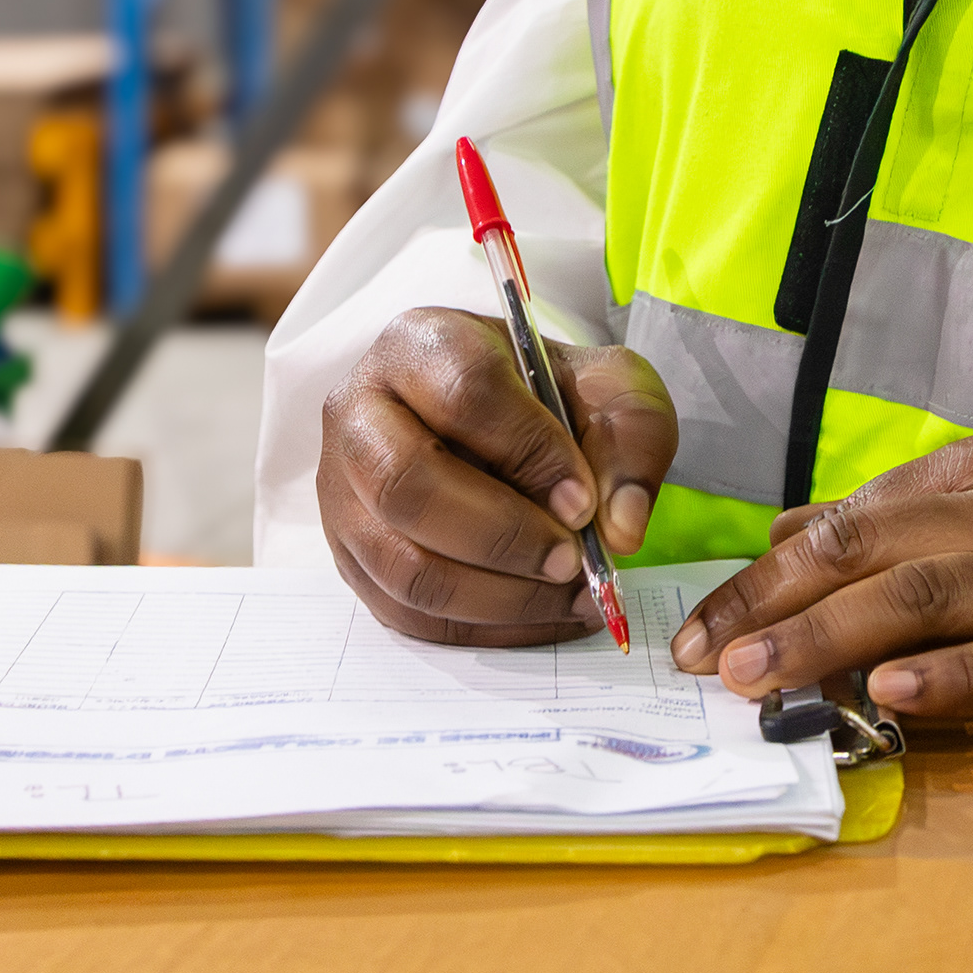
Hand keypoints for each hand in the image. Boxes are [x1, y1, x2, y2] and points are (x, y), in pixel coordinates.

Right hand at [318, 307, 674, 645]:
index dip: (529, 452)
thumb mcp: (608, 388)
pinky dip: (485, 627)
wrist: (501, 422)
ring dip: (499, 595)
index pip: (464, 394)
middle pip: (408, 485)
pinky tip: (541, 611)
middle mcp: (359, 413)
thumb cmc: (548, 397)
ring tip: (567, 591)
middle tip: (571, 558)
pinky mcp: (350, 558)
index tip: (583, 499)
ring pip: (404, 564)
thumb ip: (631, 439)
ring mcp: (341, 492)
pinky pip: (407, 614)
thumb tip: (620, 529)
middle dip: (504, 536)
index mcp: (420, 345)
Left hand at [672, 431, 972, 740]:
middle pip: (865, 555)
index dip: (760, 578)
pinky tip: (890, 696)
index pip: (842, 522)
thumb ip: (900, 526)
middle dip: (771, 609)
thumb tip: (787, 538)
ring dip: (828, 641)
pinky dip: (949, 675)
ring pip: (922, 600)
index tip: (695, 629)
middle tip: (703, 662)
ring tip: (758, 681)